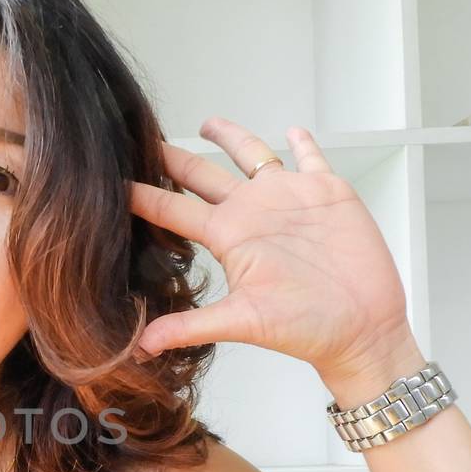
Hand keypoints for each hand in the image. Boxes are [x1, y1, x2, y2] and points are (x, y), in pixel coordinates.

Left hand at [128, 116, 413, 380]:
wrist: (360, 329)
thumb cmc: (304, 329)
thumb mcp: (241, 323)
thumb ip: (190, 328)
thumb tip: (140, 348)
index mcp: (227, 236)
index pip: (172, 207)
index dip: (142, 192)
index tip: (110, 175)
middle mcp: (251, 212)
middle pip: (202, 173)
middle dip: (174, 155)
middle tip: (142, 135)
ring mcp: (288, 199)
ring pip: (251, 155)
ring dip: (231, 137)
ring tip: (206, 123)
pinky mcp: (327, 192)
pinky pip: (310, 157)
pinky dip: (302, 142)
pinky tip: (292, 129)